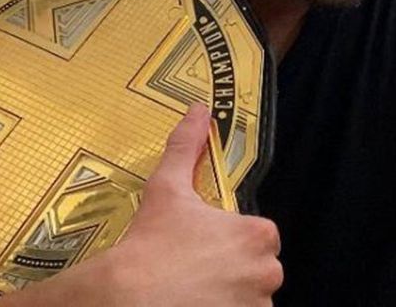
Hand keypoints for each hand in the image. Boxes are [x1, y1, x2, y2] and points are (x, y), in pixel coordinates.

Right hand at [0, 104, 280, 306]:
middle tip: (193, 272)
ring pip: (249, 299)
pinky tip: (193, 304)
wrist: (127, 298)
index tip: (203, 247)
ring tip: (190, 293)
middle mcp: (268, 275)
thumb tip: (199, 109)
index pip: (258, 237)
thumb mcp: (167, 188)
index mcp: (259, 235)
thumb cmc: (151, 242)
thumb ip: (187, 145)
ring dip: (228, 297)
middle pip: (257, 271)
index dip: (231, 241)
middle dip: (232, 272)